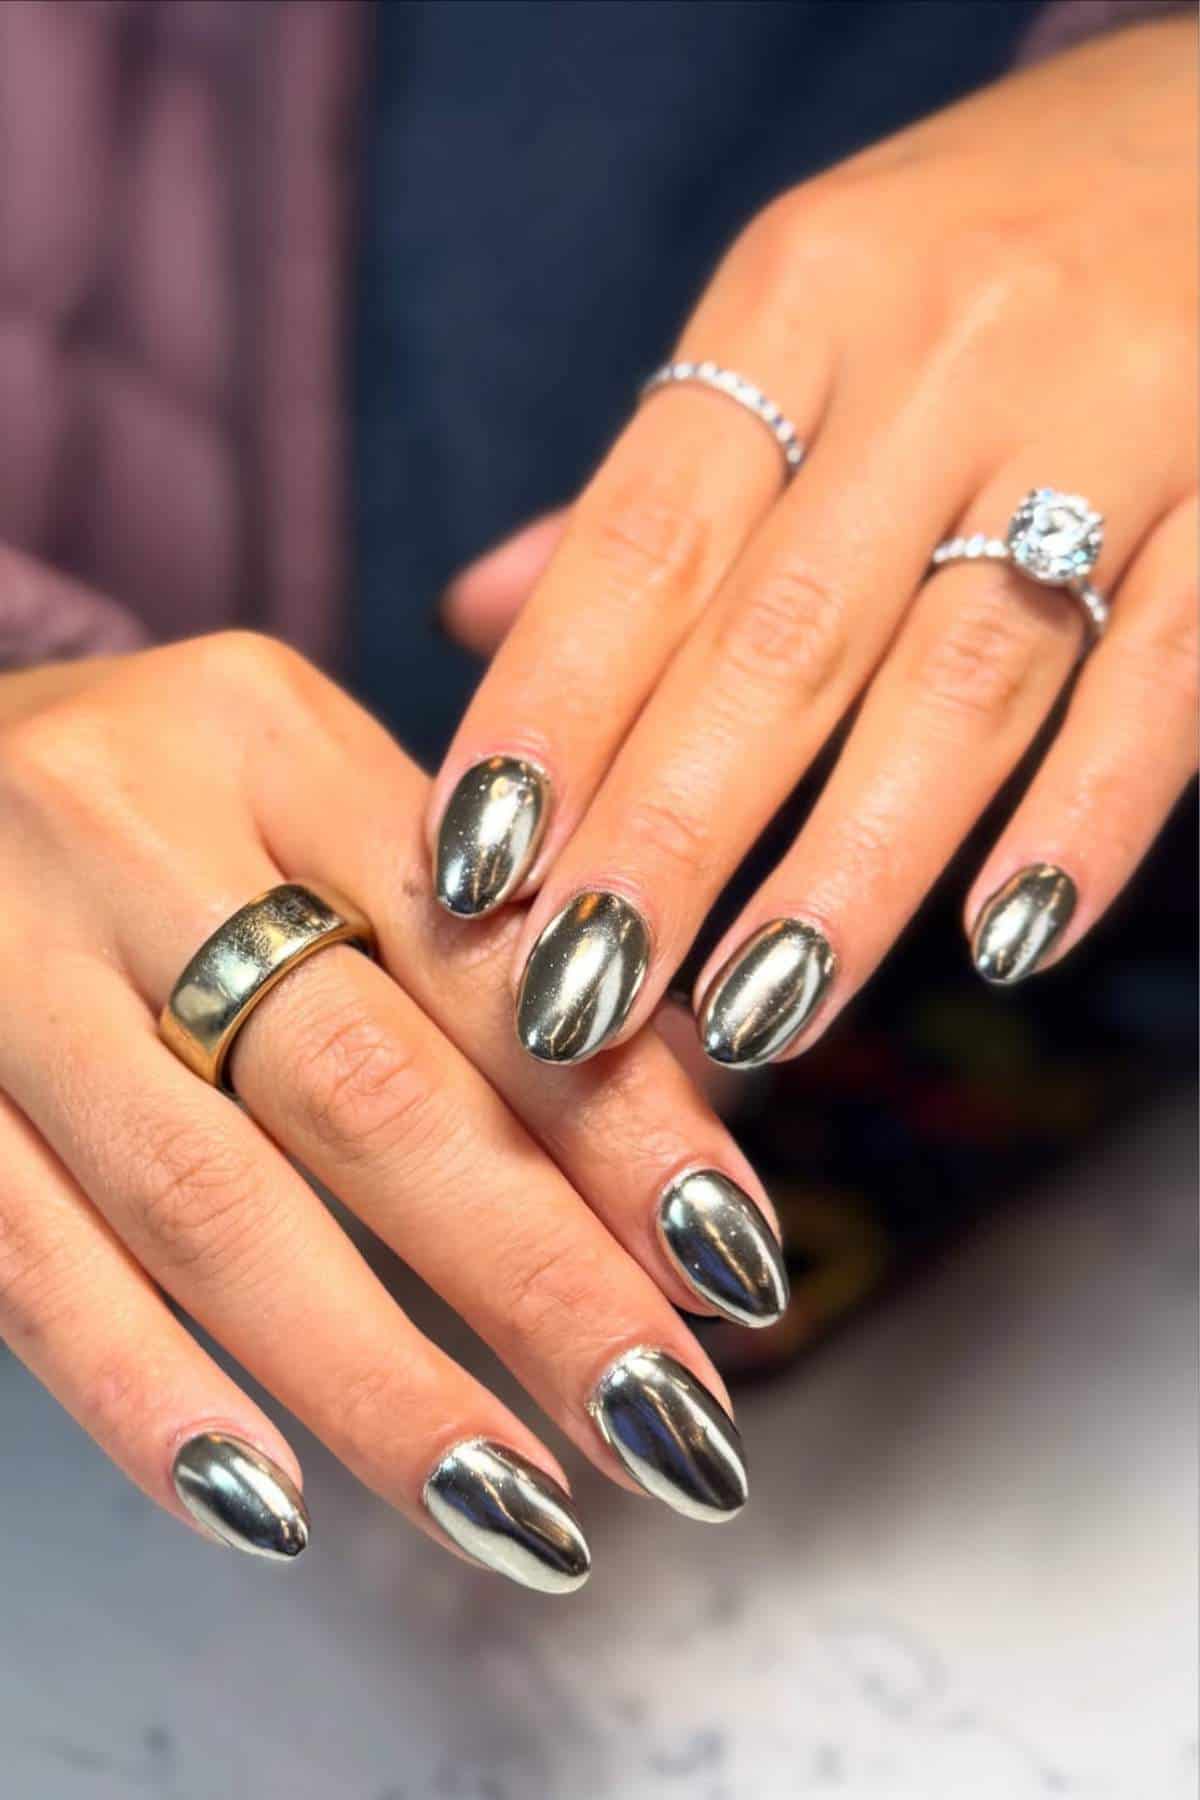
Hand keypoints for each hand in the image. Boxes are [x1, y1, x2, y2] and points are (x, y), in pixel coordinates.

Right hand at [0, 587, 789, 1591]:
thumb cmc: (154, 803)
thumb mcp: (309, 799)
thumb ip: (471, 938)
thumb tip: (674, 1141)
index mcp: (269, 734)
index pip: (478, 953)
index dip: (616, 1120)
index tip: (728, 1263)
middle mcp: (127, 830)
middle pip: (363, 1086)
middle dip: (533, 1278)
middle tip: (672, 1428)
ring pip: (202, 1202)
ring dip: (373, 1380)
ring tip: (519, 1515)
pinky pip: (23, 1263)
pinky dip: (146, 1395)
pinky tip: (269, 1503)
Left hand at [431, 18, 1196, 1065]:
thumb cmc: (988, 240)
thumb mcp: (806, 298)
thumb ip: (660, 477)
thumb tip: (475, 620)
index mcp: (803, 291)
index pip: (644, 536)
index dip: (550, 713)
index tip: (470, 870)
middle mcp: (948, 352)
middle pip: (778, 635)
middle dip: (667, 834)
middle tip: (577, 994)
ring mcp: (1116, 422)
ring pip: (961, 685)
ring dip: (849, 870)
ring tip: (754, 1017)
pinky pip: (1166, 679)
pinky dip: (1086, 817)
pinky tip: (1004, 940)